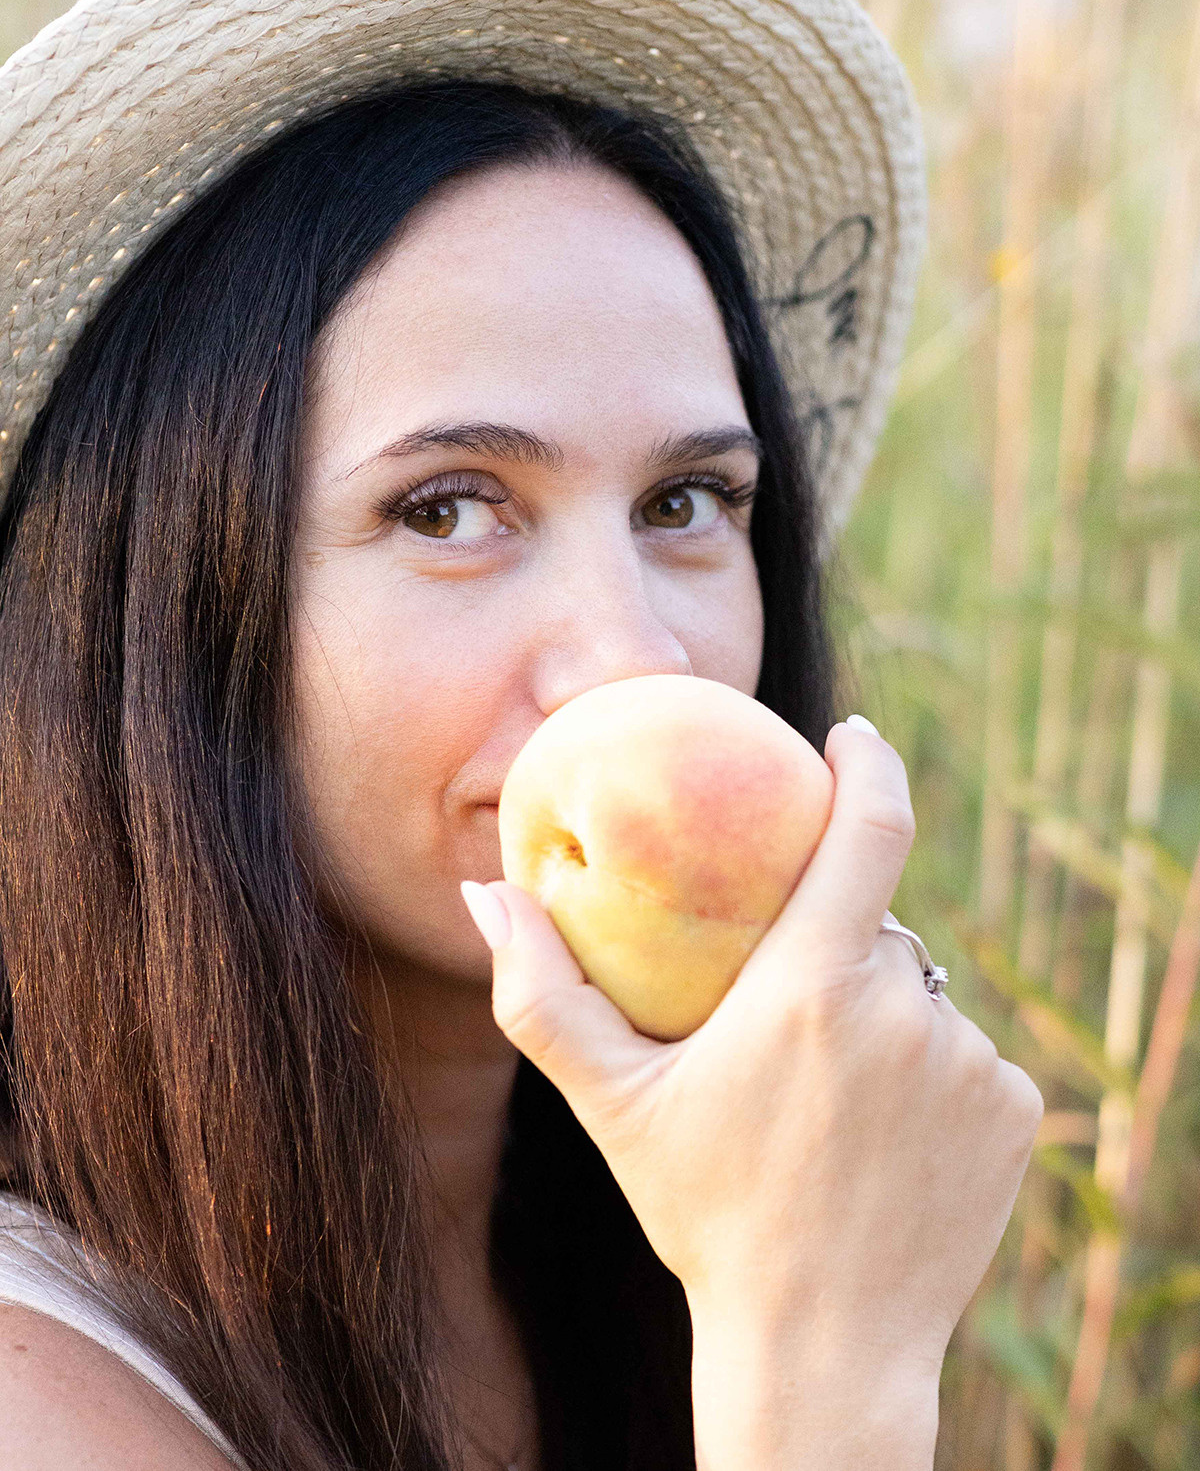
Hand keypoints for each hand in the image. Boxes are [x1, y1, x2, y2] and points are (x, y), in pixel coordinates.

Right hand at [472, 721, 1043, 1368]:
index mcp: (814, 988)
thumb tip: (481, 890)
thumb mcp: (613, 1103)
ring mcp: (971, 1063)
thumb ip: (541, 991)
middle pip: (874, 928)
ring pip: (917, 994)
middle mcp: (907, 1011)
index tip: (853, 736)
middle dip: (829, 948)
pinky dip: (924, 1073)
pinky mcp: (1012, 1111)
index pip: (868, 830)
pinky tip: (879, 1144)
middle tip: (779, 1024)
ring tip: (823, 1111)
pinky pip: (965, 1055)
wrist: (825, 1350)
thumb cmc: (706, 1214)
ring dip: (875, 1018)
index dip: (867, 765)